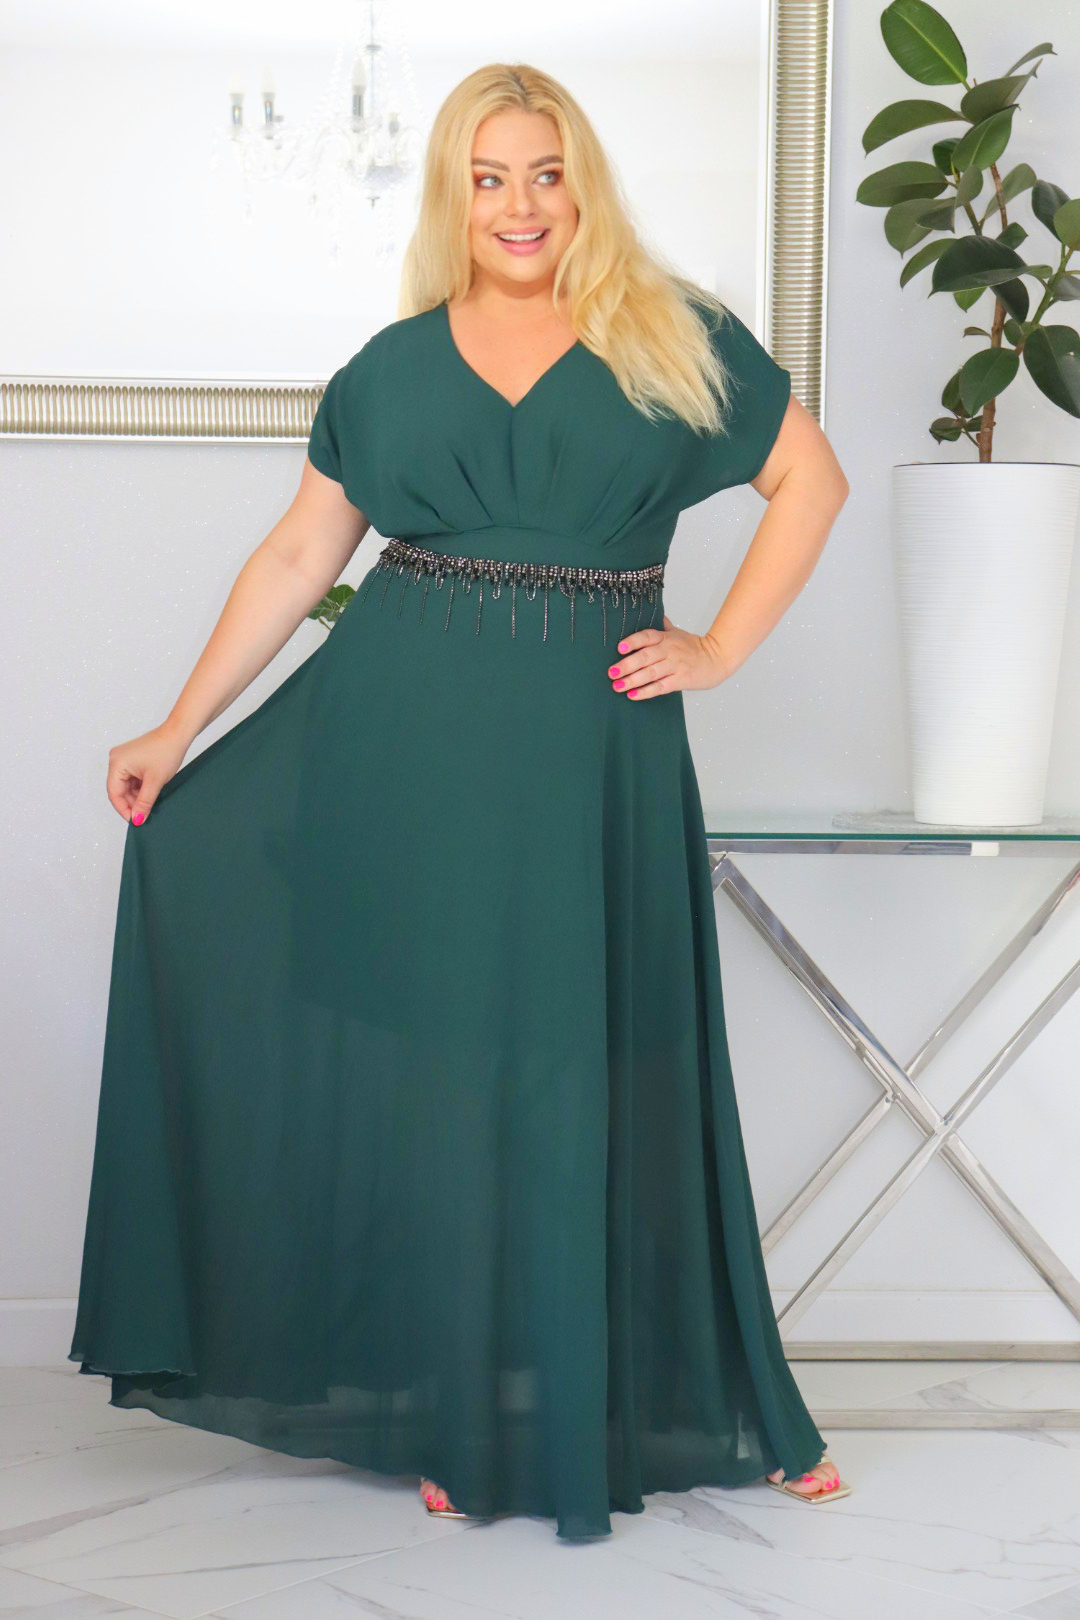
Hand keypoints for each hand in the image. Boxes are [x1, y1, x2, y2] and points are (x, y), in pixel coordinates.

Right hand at [106, 723, 189, 824]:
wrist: (178, 734)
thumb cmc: (166, 751)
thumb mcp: (155, 782)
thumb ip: (144, 802)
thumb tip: (137, 819)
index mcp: (117, 763)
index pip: (114, 793)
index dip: (123, 810)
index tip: (134, 821)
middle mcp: (116, 760)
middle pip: (119, 790)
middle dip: (131, 804)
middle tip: (142, 817)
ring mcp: (124, 759)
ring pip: (126, 786)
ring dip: (136, 797)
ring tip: (148, 807)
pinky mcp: (132, 760)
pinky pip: (132, 780)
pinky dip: (139, 789)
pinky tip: (148, 797)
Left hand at [606, 615, 727, 700]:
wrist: (717, 658)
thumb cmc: (693, 647)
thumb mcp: (677, 633)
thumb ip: (661, 626)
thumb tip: (647, 611)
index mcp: (666, 637)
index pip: (647, 637)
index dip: (633, 641)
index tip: (619, 648)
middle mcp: (669, 650)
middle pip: (645, 657)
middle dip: (626, 665)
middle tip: (611, 672)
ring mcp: (675, 666)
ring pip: (650, 673)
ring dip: (632, 680)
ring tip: (617, 686)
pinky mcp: (681, 680)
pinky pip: (660, 687)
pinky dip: (646, 692)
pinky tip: (633, 695)